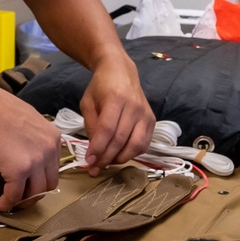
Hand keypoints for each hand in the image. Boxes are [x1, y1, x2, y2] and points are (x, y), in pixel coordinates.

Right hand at [0, 90, 61, 211]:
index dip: (41, 179)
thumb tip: (26, 152)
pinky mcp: (18, 171)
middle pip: (49, 183)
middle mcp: (49, 151)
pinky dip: (7, 203)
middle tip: (21, 196)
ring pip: (35, 193)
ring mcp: (35, 162)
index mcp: (53, 138)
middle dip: (35, 193)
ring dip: (22, 201)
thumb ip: (34, 138)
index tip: (29, 183)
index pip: (53, 167)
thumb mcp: (28, 120)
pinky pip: (15, 195)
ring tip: (10, 202)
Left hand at [78, 55, 154, 174]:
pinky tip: (119, 155)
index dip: (98, 148)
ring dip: (120, 159)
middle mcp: (134, 107)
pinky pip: (144, 143)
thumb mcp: (88, 102)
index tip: (89, 161)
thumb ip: (91, 125)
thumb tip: (95, 149)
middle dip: (106, 158)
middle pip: (121, 139)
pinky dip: (132, 153)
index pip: (107, 129)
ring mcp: (145, 114)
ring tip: (107, 163)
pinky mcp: (152, 120)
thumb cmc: (100, 87)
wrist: (121, 72)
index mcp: (116, 99)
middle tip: (95, 168)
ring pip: (136, 145)